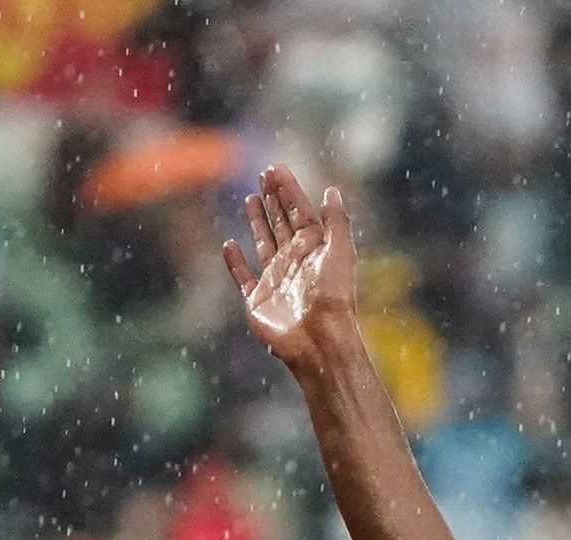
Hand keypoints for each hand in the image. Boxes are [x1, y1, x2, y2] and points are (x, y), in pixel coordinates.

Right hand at [223, 164, 358, 379]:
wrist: (319, 340)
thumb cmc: (333, 297)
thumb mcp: (340, 252)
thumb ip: (336, 221)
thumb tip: (332, 191)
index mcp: (315, 250)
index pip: (300, 212)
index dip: (289, 190)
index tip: (276, 168)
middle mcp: (295, 262)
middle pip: (282, 223)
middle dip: (274, 199)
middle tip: (264, 174)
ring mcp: (276, 280)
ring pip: (264, 243)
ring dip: (258, 221)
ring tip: (251, 199)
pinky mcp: (258, 299)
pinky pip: (243, 276)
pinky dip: (235, 262)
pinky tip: (230, 244)